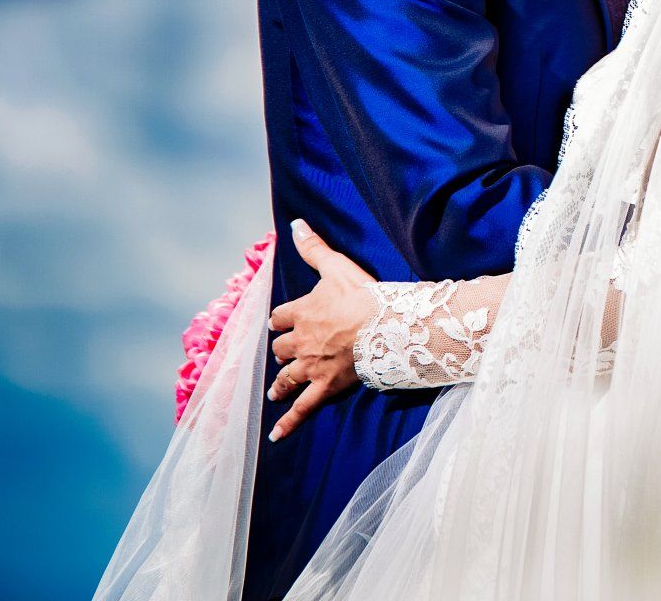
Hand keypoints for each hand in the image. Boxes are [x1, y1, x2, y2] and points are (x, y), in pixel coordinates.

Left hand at [264, 219, 376, 440]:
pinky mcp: (325, 387)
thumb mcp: (336, 266)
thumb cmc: (363, 295)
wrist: (384, 327)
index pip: (281, 316)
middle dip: (282, 351)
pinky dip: (289, 423)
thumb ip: (313, 247)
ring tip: (275, 391)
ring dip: (280, 384)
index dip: (282, 319)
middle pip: (281, 348)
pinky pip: (302, 408)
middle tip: (284, 354)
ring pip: (287, 378)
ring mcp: (311, 366)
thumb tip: (296, 224)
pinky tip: (276, 436)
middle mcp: (301, 341)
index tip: (282, 321)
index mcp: (302, 313)